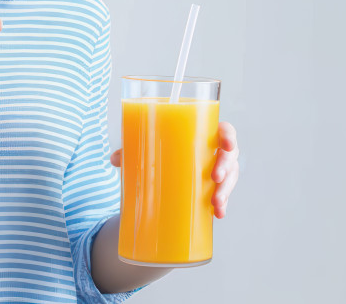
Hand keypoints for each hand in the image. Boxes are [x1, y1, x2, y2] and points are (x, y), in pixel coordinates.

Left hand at [111, 121, 239, 218]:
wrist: (162, 172)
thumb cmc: (160, 151)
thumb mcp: (147, 149)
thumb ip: (132, 151)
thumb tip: (115, 159)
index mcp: (203, 134)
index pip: (224, 130)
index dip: (229, 136)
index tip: (226, 145)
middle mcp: (214, 151)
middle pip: (230, 155)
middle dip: (226, 167)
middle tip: (215, 177)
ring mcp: (217, 171)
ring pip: (230, 177)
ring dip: (226, 190)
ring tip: (216, 203)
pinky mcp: (213, 189)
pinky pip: (224, 195)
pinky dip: (223, 205)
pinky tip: (218, 214)